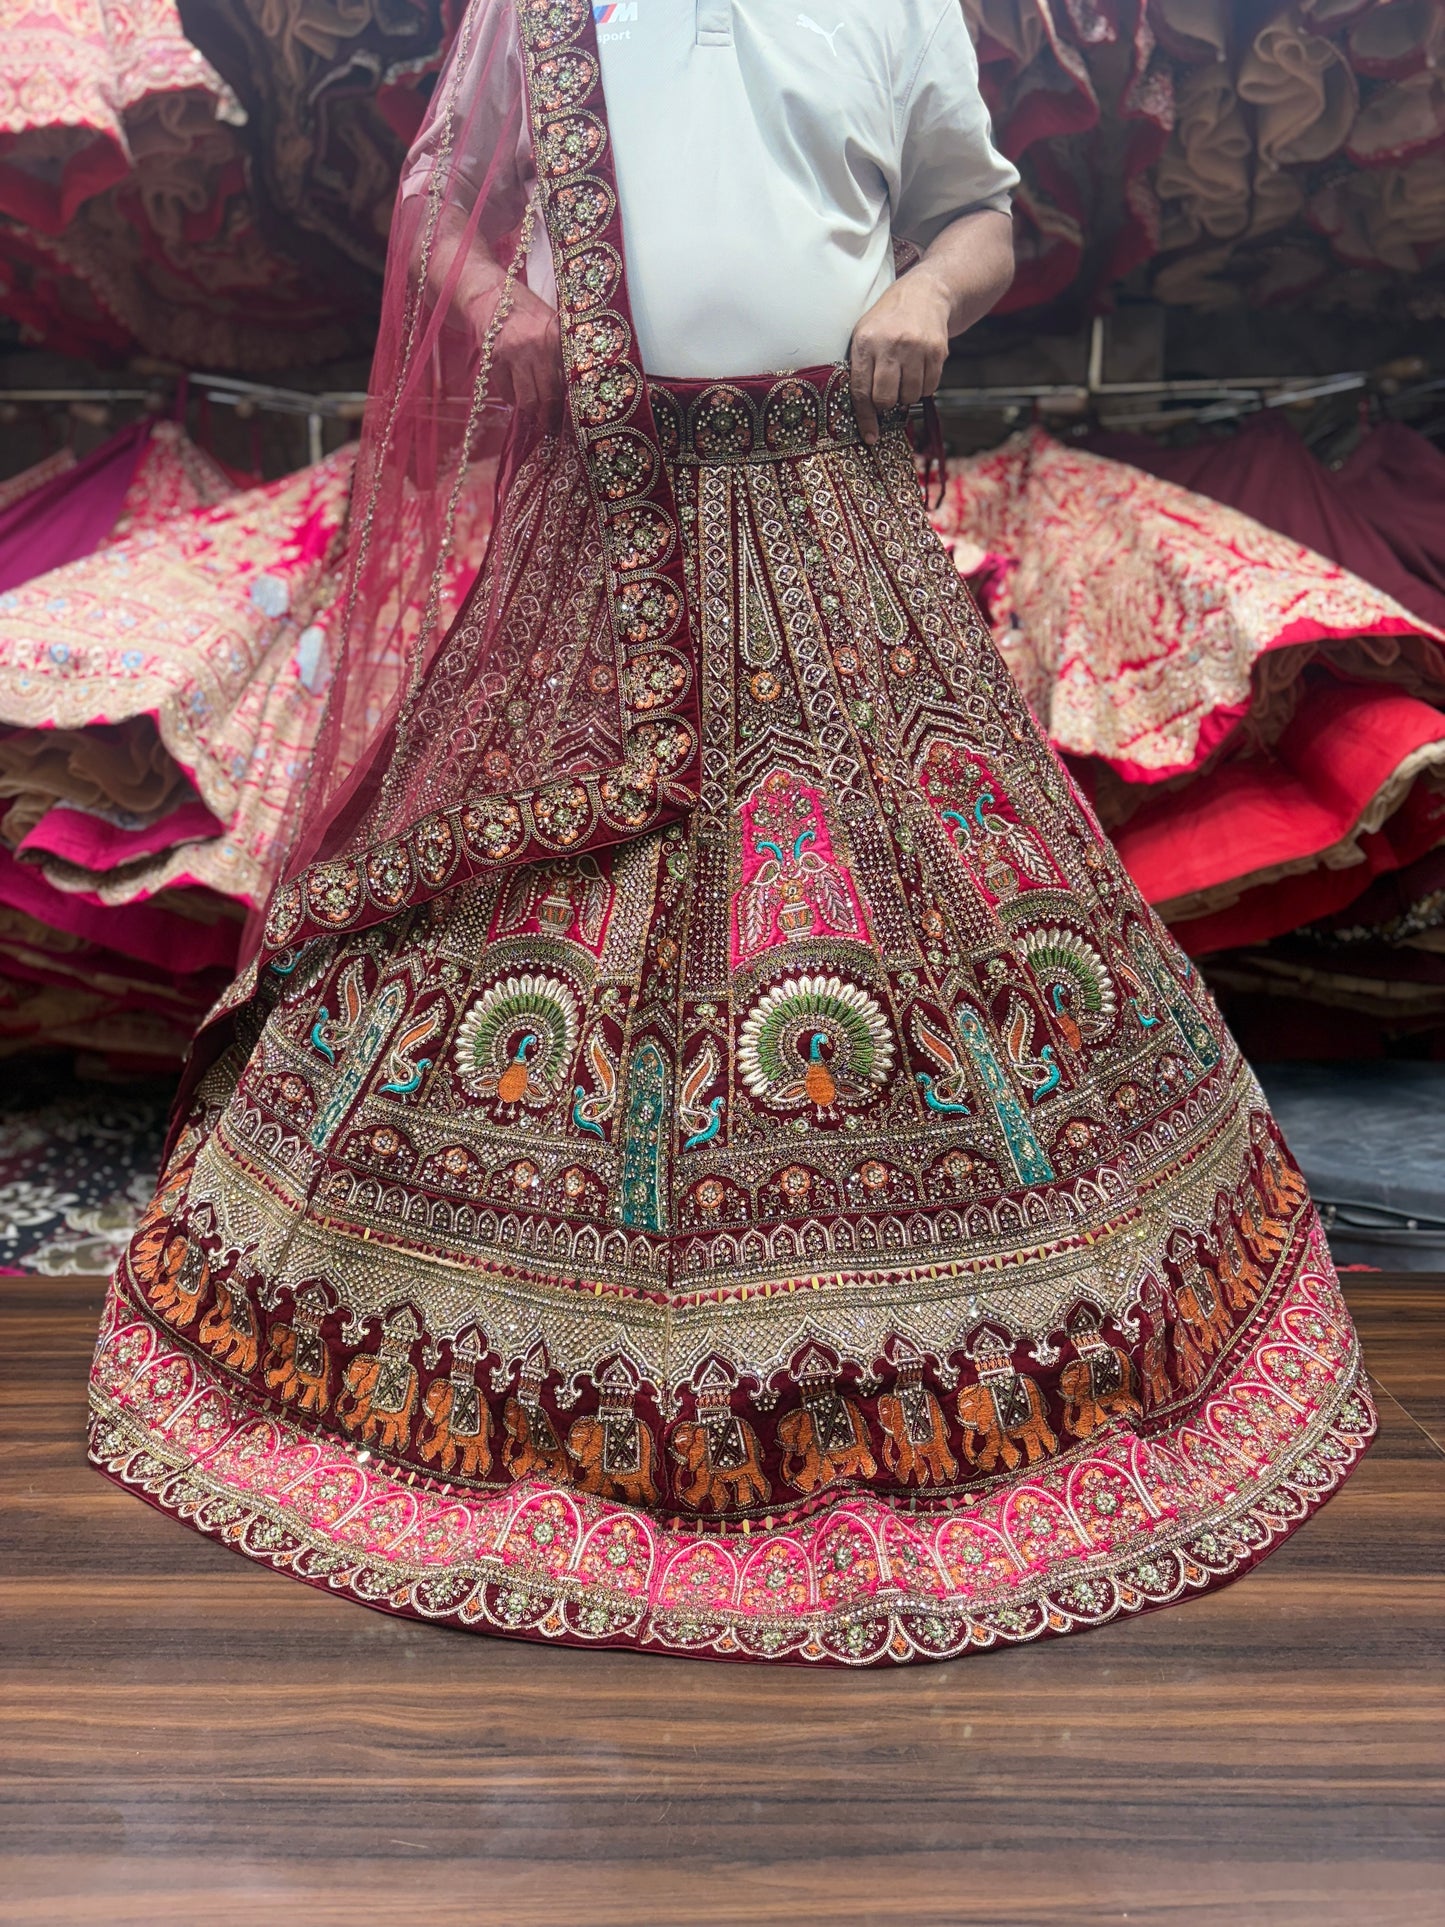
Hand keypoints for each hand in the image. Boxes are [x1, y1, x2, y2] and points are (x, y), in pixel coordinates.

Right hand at [490, 280, 563, 413]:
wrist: (490, 295)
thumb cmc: (526, 310)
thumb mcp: (551, 323)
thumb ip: (562, 351)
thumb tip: (571, 387)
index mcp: (555, 337)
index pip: (566, 381)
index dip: (567, 404)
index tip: (571, 419)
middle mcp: (535, 347)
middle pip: (547, 396)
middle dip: (549, 416)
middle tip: (551, 426)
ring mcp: (513, 355)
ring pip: (526, 399)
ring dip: (531, 411)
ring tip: (536, 416)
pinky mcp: (493, 361)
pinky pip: (506, 392)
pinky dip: (512, 399)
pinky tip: (517, 397)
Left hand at [849, 267, 951, 446]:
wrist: (925, 293)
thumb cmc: (888, 320)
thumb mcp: (864, 333)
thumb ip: (860, 367)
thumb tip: (862, 411)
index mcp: (866, 342)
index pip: (862, 390)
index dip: (866, 418)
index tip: (870, 436)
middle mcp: (891, 345)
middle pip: (887, 399)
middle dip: (887, 403)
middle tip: (888, 392)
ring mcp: (916, 348)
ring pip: (910, 397)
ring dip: (907, 394)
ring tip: (904, 375)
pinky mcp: (937, 352)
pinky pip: (930, 388)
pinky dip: (924, 386)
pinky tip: (919, 369)